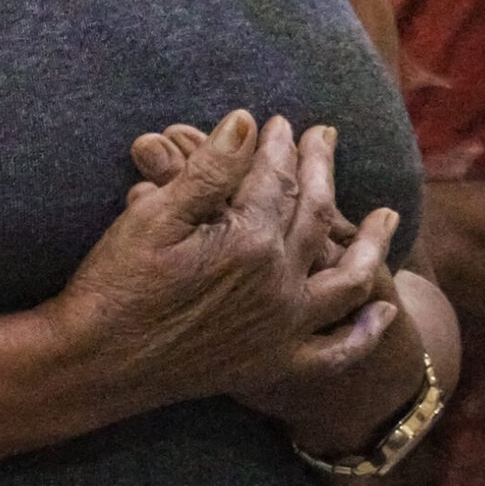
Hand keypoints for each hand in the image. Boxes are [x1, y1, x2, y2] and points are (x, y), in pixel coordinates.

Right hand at [54, 109, 400, 431]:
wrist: (97, 364)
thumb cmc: (115, 284)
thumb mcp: (154, 215)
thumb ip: (208, 168)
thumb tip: (247, 120)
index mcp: (249, 242)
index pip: (276, 180)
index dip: (279, 146)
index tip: (278, 121)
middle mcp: (278, 284)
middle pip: (315, 215)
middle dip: (322, 170)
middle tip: (325, 136)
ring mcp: (282, 328)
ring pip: (347, 280)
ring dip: (371, 244)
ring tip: (387, 217)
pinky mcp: (273, 364)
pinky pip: (336, 352)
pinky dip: (364, 332)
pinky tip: (384, 311)